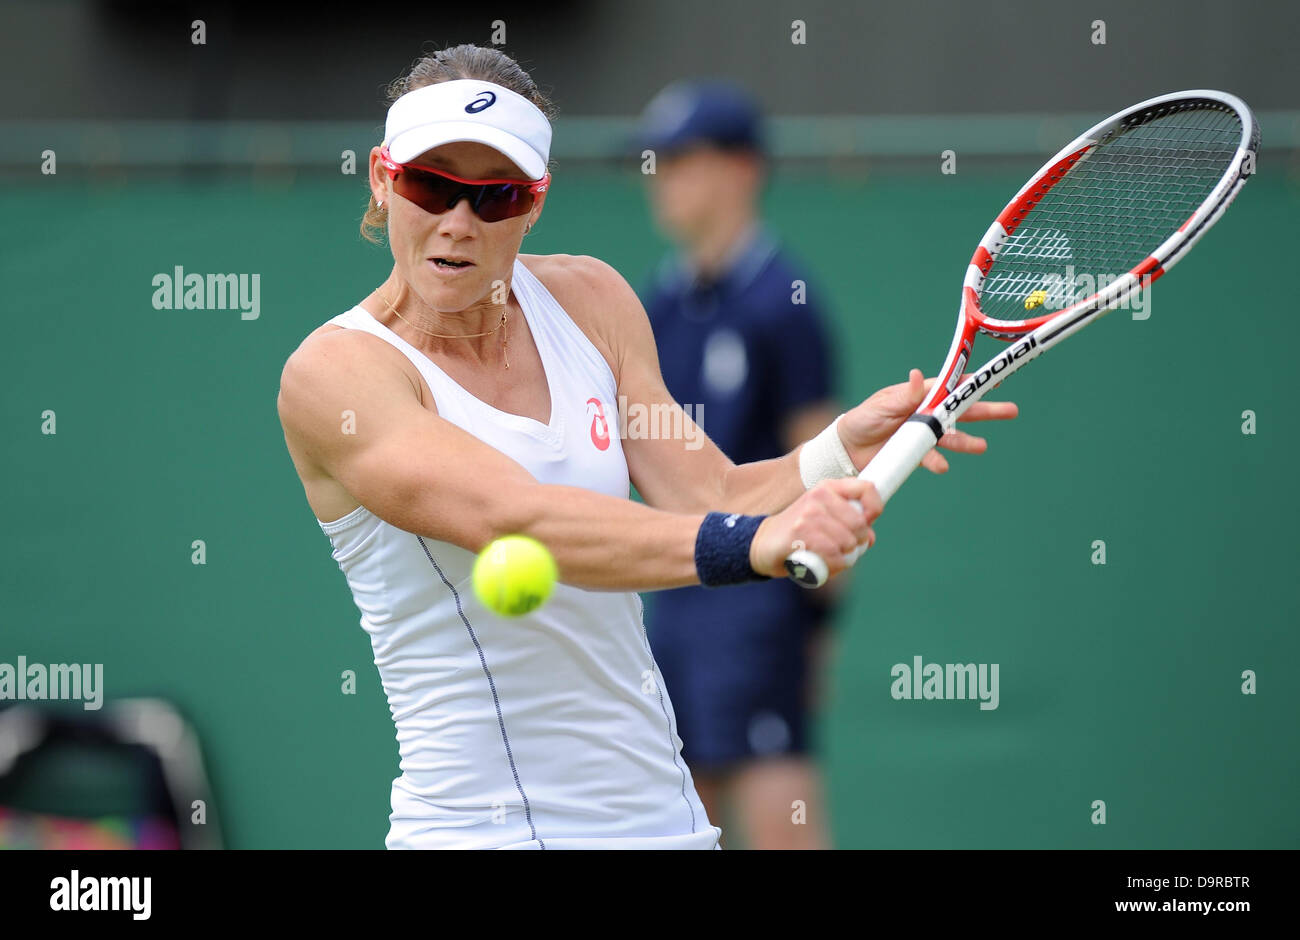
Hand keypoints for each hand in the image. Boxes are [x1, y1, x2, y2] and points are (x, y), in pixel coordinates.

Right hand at [749, 478, 882, 578]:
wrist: (764, 542)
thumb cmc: (800, 532)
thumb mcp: (824, 518)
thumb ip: (850, 524)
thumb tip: (869, 537)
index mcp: (828, 487)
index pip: (867, 488)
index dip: (874, 509)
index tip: (867, 524)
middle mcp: (819, 496)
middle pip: (859, 523)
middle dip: (857, 543)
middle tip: (845, 550)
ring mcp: (808, 514)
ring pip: (847, 542)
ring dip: (845, 557)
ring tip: (831, 558)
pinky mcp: (800, 534)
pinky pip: (833, 555)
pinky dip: (834, 566)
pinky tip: (824, 565)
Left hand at [838, 368, 1018, 474]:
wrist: (847, 449)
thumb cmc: (863, 419)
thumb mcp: (882, 405)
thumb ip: (904, 396)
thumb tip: (919, 376)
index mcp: (918, 395)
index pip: (949, 386)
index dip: (970, 384)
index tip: (992, 379)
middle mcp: (924, 413)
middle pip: (960, 411)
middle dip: (985, 410)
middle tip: (1010, 411)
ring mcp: (922, 434)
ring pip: (951, 436)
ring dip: (967, 441)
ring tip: (983, 446)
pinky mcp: (916, 453)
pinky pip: (932, 457)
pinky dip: (938, 462)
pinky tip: (942, 466)